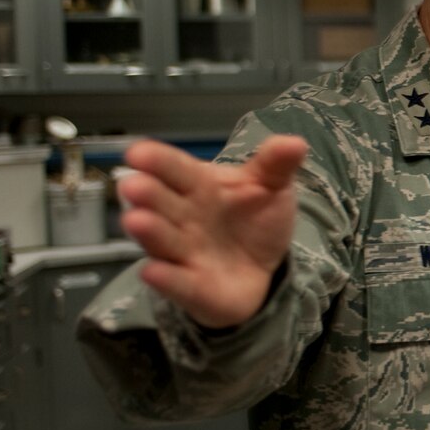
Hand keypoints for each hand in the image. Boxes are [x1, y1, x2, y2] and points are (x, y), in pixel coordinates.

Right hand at [117, 135, 308, 328]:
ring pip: (161, 241)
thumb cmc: (254, 219)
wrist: (264, 268)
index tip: (138, 152)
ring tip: (136, 221)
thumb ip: (276, 165)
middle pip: (160, 202)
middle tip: (133, 186)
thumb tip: (295, 143)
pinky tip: (153, 272)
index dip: (157, 160)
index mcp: (198, 186)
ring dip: (149, 232)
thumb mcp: (272, 187)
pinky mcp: (191, 287)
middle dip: (146, 194)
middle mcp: (182, 217)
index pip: (175, 168)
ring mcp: (183, 252)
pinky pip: (176, 282)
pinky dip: (166, 278)